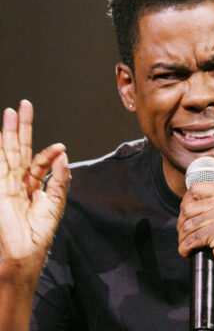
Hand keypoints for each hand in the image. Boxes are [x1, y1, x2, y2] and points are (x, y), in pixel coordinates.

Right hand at [0, 100, 69, 279]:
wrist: (24, 252)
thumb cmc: (39, 233)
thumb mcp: (55, 202)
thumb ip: (59, 178)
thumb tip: (62, 155)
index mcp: (33, 185)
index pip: (39, 161)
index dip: (49, 152)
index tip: (60, 147)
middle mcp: (18, 181)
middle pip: (21, 149)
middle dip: (23, 128)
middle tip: (25, 106)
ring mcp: (6, 182)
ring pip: (9, 151)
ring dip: (10, 131)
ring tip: (13, 112)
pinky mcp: (0, 186)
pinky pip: (2, 162)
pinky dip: (3, 147)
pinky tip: (5, 131)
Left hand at [177, 182, 213, 299]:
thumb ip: (212, 202)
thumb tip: (185, 201)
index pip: (195, 189)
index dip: (186, 204)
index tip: (188, 218)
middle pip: (188, 208)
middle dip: (182, 224)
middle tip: (188, 236)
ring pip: (187, 225)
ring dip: (183, 239)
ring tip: (189, 246)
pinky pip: (191, 239)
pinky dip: (185, 249)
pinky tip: (189, 253)